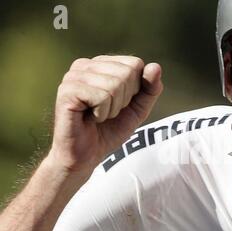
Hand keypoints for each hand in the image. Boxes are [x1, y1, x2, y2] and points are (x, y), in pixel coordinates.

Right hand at [49, 55, 162, 172]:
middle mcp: (84, 65)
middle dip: (124, 100)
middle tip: (107, 112)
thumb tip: (155, 66)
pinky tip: (90, 118)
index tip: (119, 104)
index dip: (135, 90)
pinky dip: (102, 113)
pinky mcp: (67, 91)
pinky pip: (102, 96)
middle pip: (127, 73)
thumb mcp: (138, 109)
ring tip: (98, 116)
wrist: (86, 157)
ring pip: (115, 84)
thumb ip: (150, 89)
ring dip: (113, 109)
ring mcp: (73, 76)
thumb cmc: (109, 131)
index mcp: (100, 64)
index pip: (135, 64)